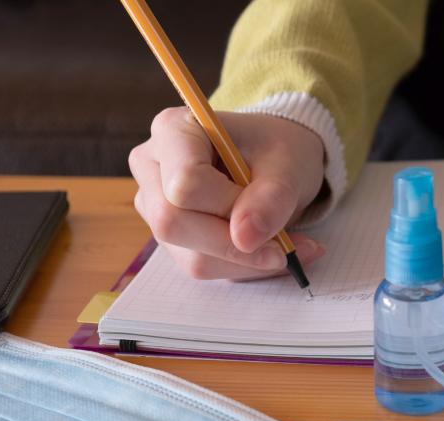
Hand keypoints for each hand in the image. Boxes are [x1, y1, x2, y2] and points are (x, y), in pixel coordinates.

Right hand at [129, 107, 326, 279]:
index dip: (229, 206)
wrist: (277, 161)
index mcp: (173, 129)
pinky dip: (245, 267)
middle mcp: (152, 167)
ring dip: (248, 261)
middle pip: (173, 223)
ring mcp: (155, 207)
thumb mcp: (288, 165)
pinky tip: (274, 253)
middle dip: (234, 244)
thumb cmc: (277, 151)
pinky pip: (203, 266)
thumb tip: (245, 239)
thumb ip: (271, 197)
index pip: (185, 181)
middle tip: (285, 247)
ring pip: (191, 255)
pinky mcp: (172, 239)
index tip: (271, 208)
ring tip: (291, 248)